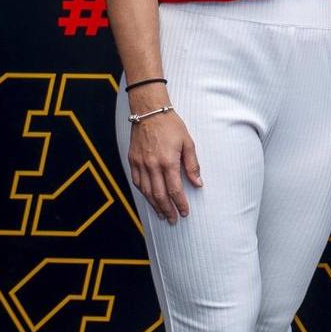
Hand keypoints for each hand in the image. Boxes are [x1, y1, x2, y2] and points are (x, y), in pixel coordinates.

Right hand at [127, 103, 201, 222]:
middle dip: (167, 210)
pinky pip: (137, 182)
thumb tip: (198, 183)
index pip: (174, 190)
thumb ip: (192, 165)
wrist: (149, 112)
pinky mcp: (132, 161)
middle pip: (159, 195)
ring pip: (146, 191)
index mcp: (168, 162)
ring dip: (154, 205)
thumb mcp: (188, 143)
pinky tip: (149, 198)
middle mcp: (152, 166)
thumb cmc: (171, 126)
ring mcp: (140, 164)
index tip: (184, 212)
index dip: (180, 204)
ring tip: (162, 214)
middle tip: (173, 220)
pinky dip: (143, 193)